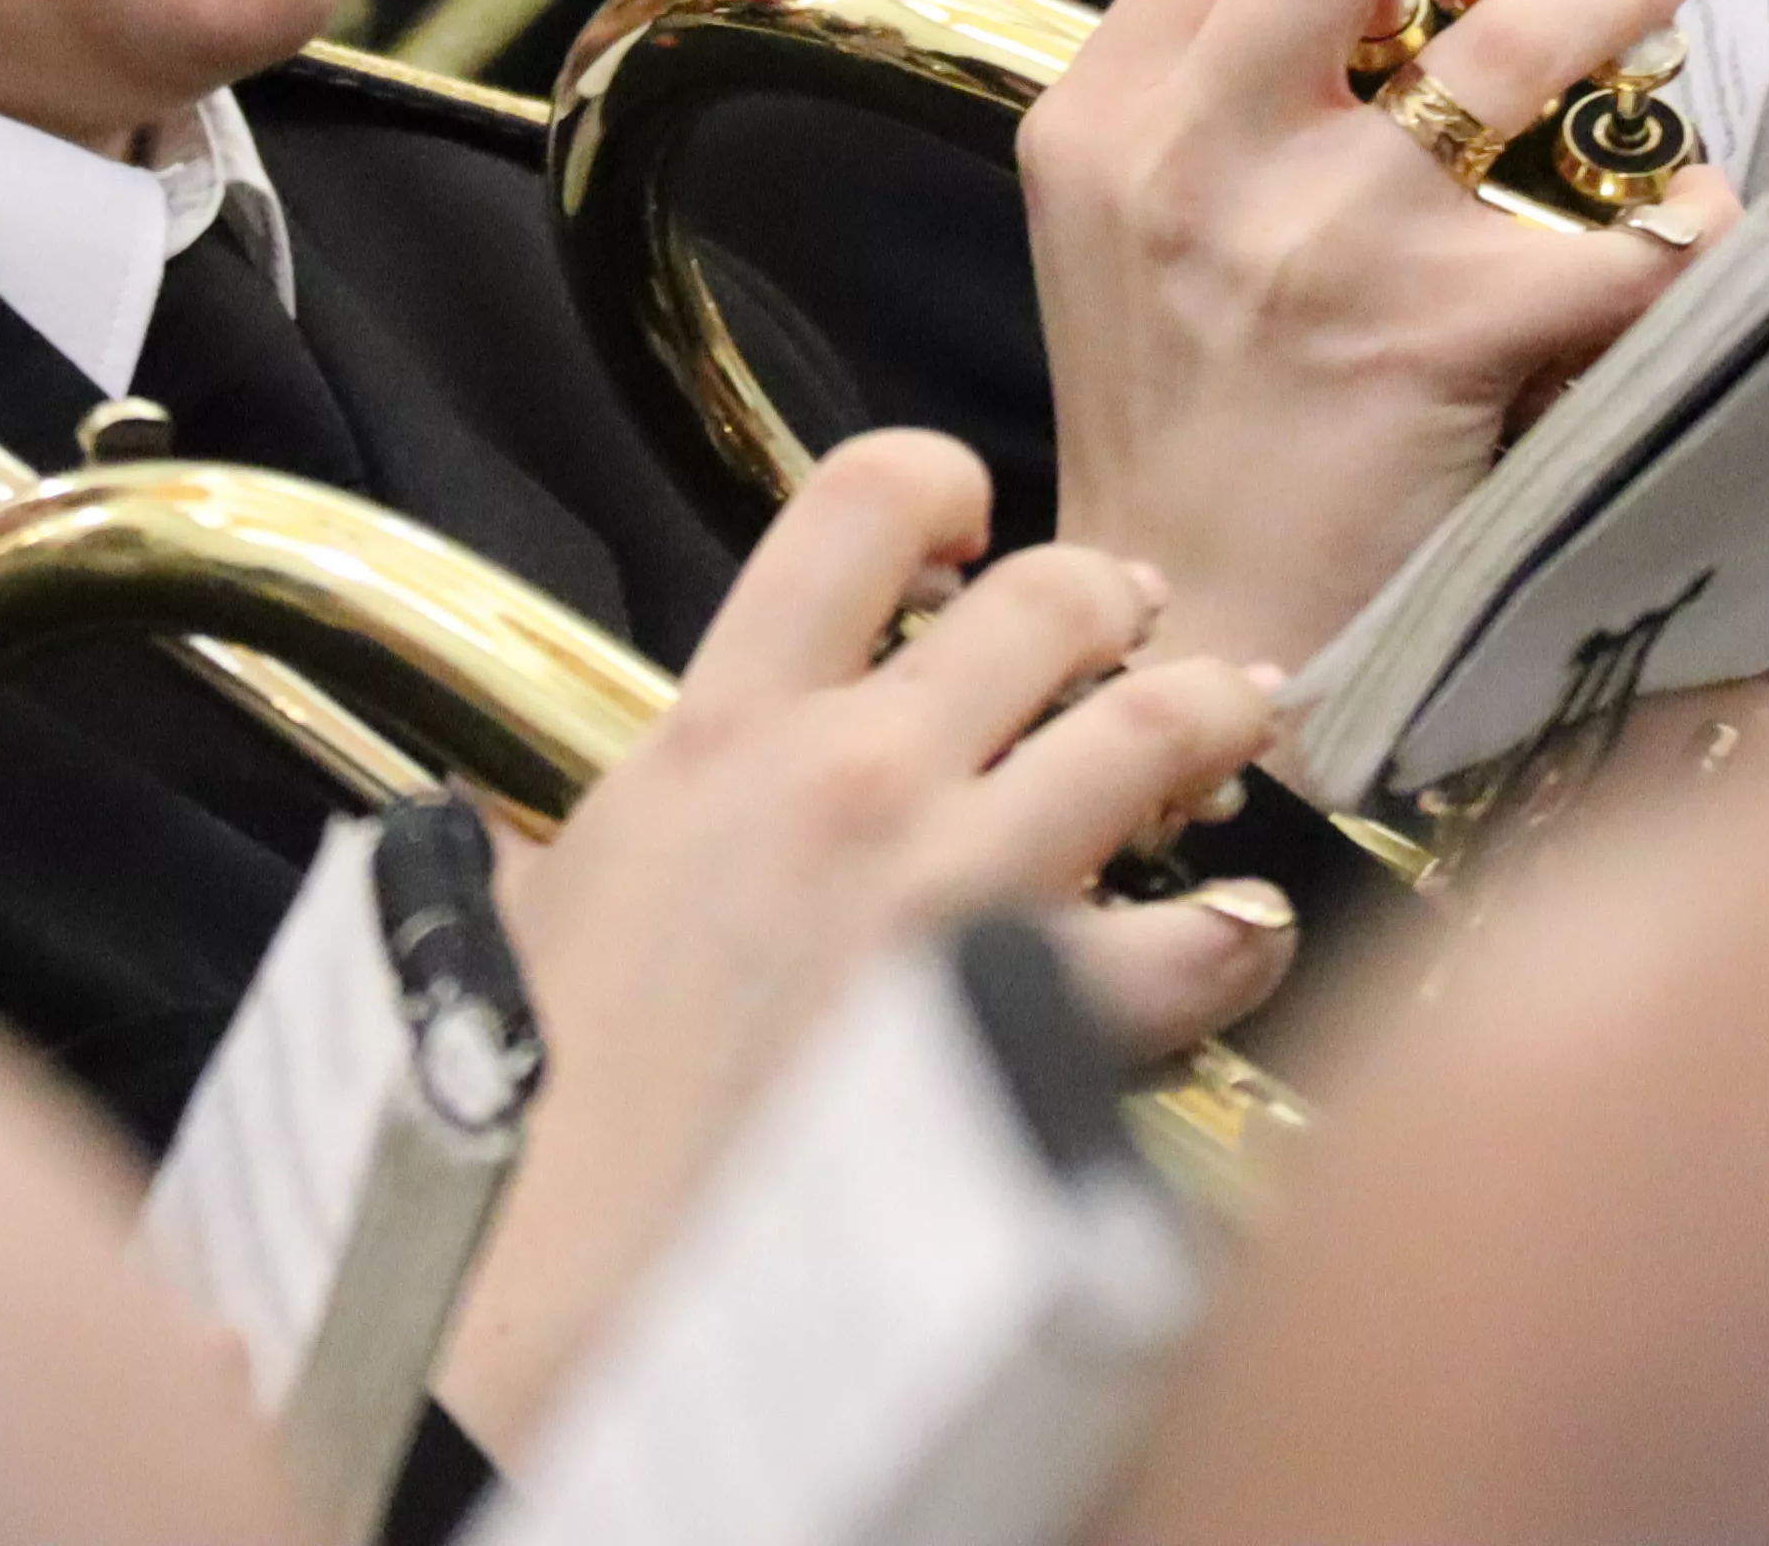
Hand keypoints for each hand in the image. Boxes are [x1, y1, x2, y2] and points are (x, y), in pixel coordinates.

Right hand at [441, 433, 1283, 1453]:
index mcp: (721, 732)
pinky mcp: (1029, 1016)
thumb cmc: (529, 1108)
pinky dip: (1238, 931)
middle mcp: (852, 775)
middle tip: (1126, 634)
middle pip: (1051, 598)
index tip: (963, 540)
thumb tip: (538, 826)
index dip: (939, 489)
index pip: (861, 502)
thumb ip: (593, 829)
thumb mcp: (538, 904)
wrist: (559, 1280)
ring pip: (1154, 724)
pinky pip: (1199, 940)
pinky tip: (1238, 930)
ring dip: (1206, 716)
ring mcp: (954, 887)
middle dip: (1107, 604)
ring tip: (1224, 729)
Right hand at [1026, 0, 1707, 679]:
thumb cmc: (1176, 443)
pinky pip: (1616, 238)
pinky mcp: (1440, 336)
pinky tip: (1697, 221)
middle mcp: (1196, 163)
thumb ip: (1203, 126)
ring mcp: (1323, 243)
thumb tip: (1385, 19)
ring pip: (1507, 45)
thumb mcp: (1116, 252)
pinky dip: (1682, 218)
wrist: (1188, 642)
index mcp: (1104, 130)